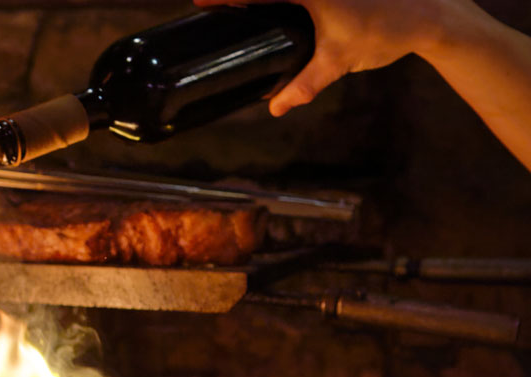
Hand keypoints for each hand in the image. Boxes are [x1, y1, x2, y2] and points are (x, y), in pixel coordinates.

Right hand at [193, 0, 479, 115]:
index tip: (201, 1)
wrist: (432, 14)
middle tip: (216, 5)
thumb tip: (276, 109)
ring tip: (239, 8)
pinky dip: (286, 2)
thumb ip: (305, 84)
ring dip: (263, 0)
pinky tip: (275, 10)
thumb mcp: (340, 61)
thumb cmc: (386, 31)